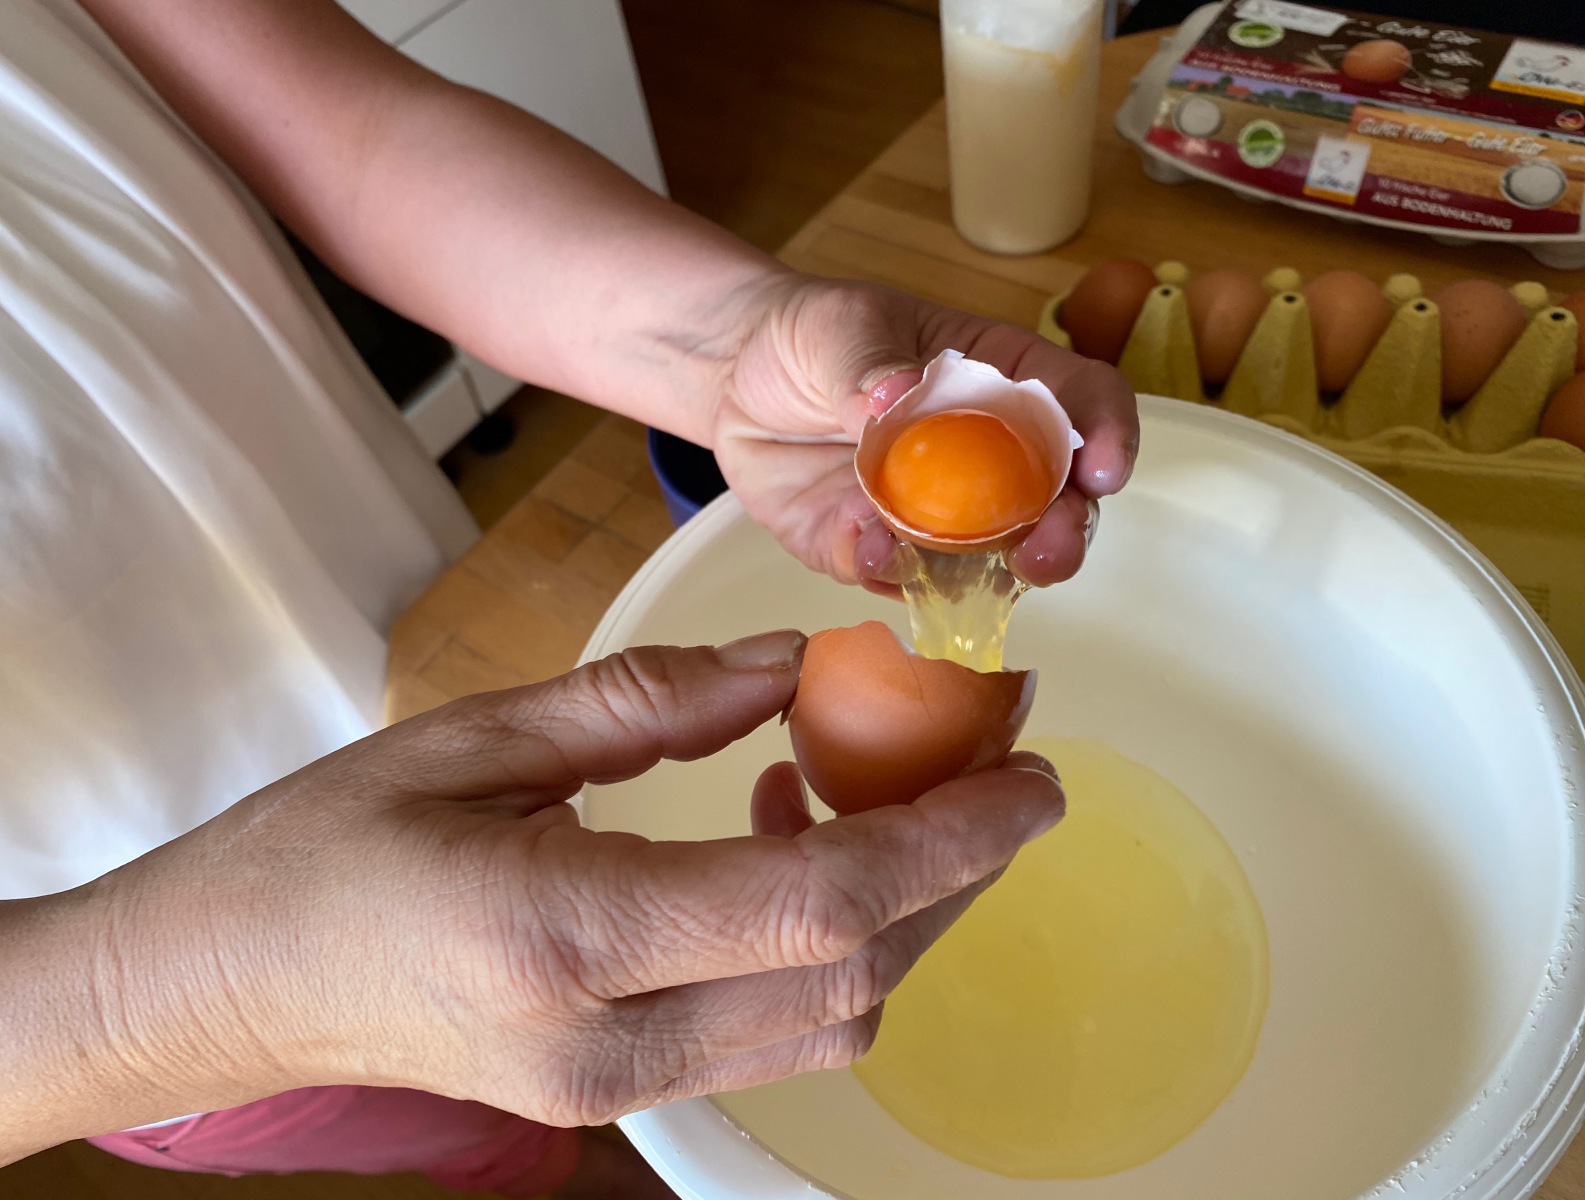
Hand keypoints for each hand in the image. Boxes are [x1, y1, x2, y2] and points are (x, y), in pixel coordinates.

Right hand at [76, 632, 1062, 1133]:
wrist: (223, 986)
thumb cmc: (320, 846)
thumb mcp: (476, 738)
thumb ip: (650, 702)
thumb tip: (796, 665)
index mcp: (566, 936)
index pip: (821, 904)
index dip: (951, 837)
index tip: (1033, 772)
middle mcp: (609, 1043)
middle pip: (856, 971)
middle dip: (957, 868)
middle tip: (994, 760)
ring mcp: (613, 1091)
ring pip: (832, 1018)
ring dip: (898, 910)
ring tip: (881, 789)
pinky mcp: (612, 1096)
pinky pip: (772, 1032)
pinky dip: (823, 946)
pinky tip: (777, 837)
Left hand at [711, 275, 1138, 594]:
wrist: (737, 377)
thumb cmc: (813, 335)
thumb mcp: (843, 328)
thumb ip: (871, 365)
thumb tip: (894, 394)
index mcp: (1004, 383)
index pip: (1083, 403)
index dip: (1107, 434)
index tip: (1105, 469)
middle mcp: (987, 459)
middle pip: (1054, 504)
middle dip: (1062, 534)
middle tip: (1045, 555)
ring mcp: (936, 515)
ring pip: (985, 561)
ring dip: (975, 574)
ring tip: (938, 564)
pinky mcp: (877, 551)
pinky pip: (896, 578)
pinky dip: (888, 573)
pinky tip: (865, 549)